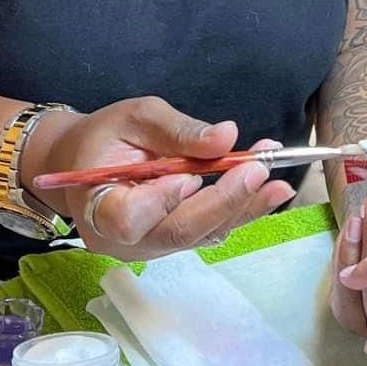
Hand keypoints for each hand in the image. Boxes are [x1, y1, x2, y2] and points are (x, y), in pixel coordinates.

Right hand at [23, 98, 292, 259]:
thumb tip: (226, 137)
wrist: (88, 163)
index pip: (128, 219)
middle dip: (224, 201)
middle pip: (178, 231)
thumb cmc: (106, 137)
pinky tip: (269, 189)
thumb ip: (178, 130)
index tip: (191, 176)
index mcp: (97, 206)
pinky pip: (208, 231)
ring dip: (242, 206)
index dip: (162, 202)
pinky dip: (240, 209)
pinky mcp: (173, 244)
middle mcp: (122, 240)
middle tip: (260, 169)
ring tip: (277, 180)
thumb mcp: (136, 118)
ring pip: (200, 235)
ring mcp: (150, 247)